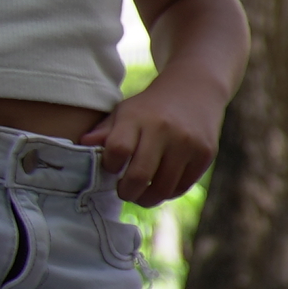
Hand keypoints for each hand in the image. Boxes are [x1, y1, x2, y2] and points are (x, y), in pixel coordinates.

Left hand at [93, 69, 225, 208]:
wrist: (195, 90)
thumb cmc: (151, 107)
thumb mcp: (126, 112)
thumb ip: (105, 131)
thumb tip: (82, 147)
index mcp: (138, 117)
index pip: (117, 150)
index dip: (109, 166)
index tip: (111, 169)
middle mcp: (164, 129)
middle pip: (139, 176)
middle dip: (127, 192)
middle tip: (124, 193)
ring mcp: (187, 143)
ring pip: (162, 188)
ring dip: (147, 198)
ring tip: (141, 195)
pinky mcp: (205, 154)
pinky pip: (182, 187)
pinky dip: (168, 193)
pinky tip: (161, 186)